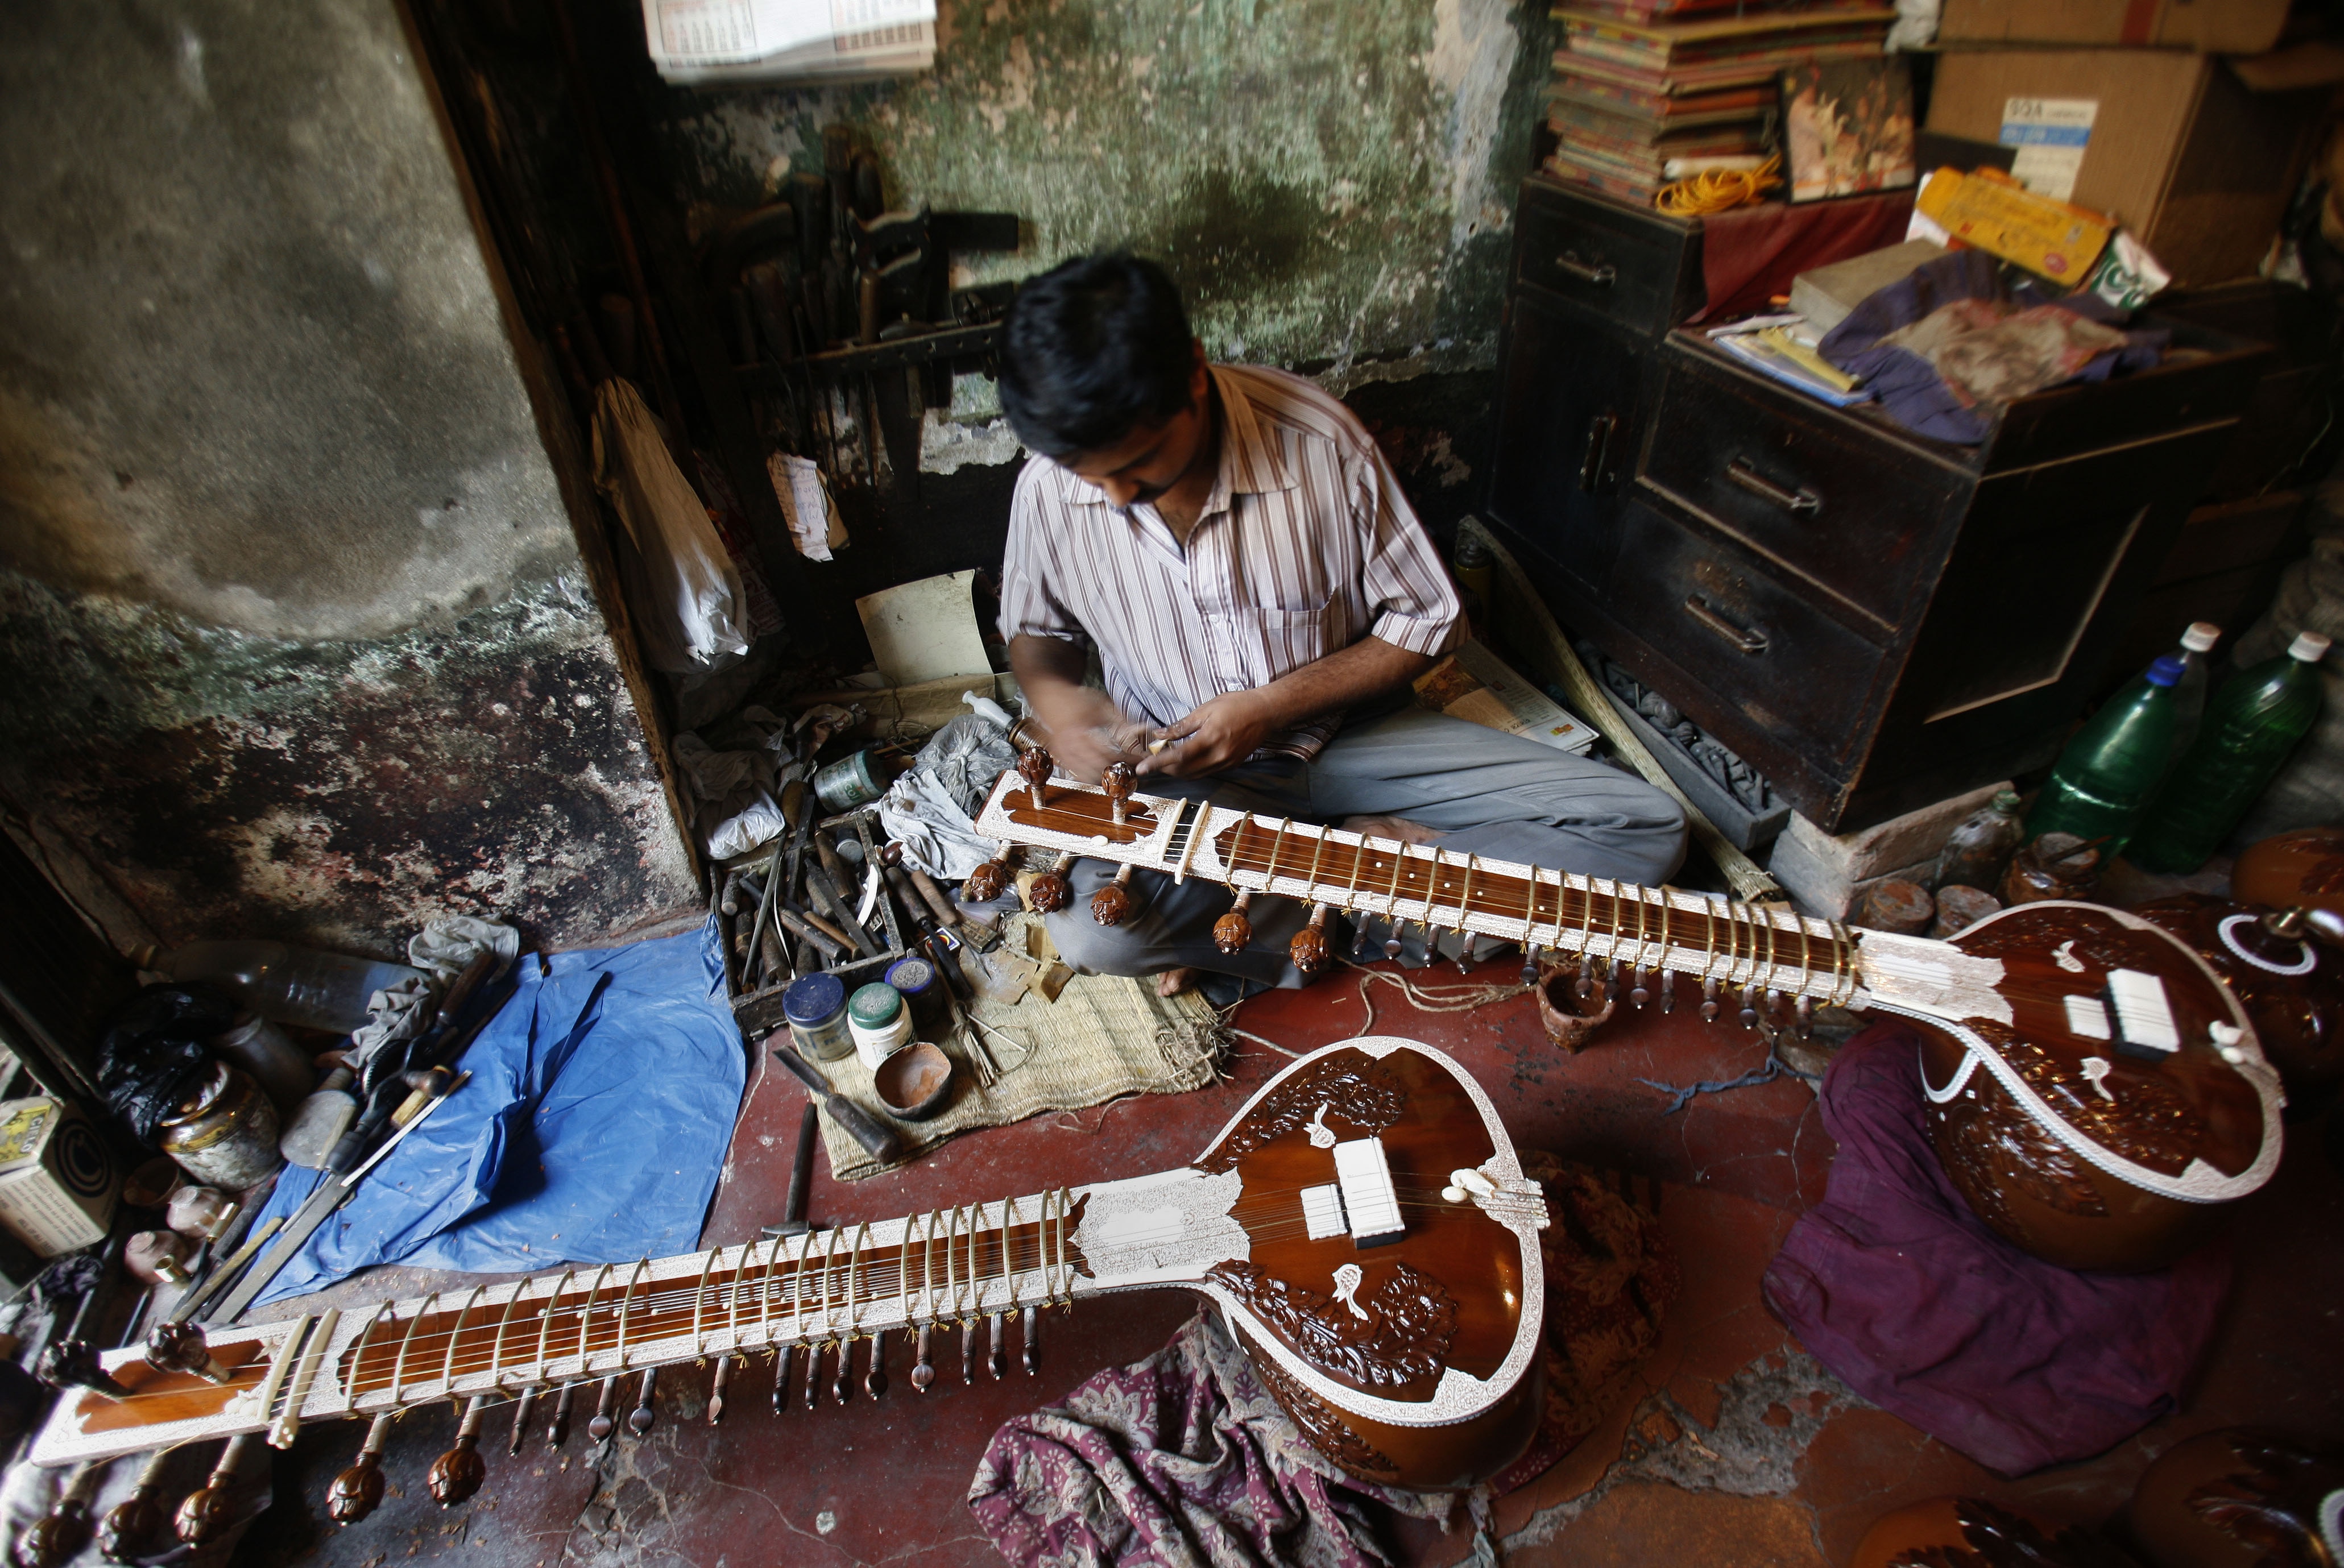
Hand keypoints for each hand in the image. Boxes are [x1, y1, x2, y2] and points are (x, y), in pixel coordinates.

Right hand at [1028, 688, 1152, 783]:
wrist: (1050, 697)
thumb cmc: (1076, 699)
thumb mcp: (1101, 705)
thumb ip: (1121, 720)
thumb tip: (1142, 728)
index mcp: (1084, 729)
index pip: (1110, 752)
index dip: (1127, 758)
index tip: (1139, 759)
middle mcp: (1072, 742)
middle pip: (1100, 766)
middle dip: (1118, 768)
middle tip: (1131, 766)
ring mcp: (1064, 751)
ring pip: (1088, 774)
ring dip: (1105, 774)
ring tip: (1117, 768)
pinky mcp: (1060, 755)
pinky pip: (1076, 773)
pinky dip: (1089, 774)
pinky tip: (1099, 770)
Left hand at [1139, 690, 1276, 777]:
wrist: (1266, 712)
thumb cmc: (1237, 705)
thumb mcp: (1205, 709)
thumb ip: (1181, 726)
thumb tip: (1160, 734)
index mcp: (1210, 739)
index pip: (1178, 757)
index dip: (1157, 763)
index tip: (1142, 768)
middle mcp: (1219, 756)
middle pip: (1184, 771)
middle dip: (1164, 768)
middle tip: (1151, 760)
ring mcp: (1225, 763)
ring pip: (1194, 775)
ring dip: (1177, 770)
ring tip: (1165, 760)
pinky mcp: (1230, 765)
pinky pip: (1205, 772)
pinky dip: (1191, 769)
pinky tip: (1184, 760)